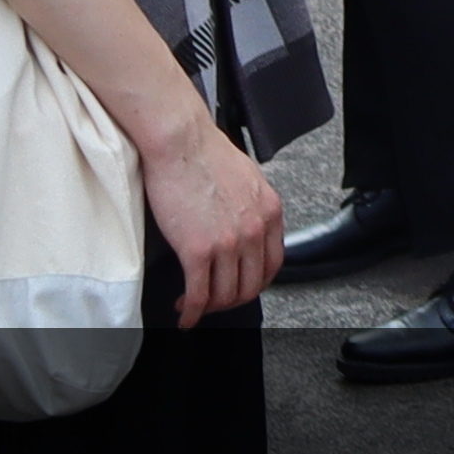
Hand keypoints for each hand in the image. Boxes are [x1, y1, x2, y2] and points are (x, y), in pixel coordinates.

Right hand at [143, 120, 285, 321]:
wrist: (180, 140)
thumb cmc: (204, 153)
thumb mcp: (246, 180)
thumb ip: (251, 208)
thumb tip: (242, 228)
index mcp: (270, 212)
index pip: (273, 264)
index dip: (254, 283)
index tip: (238, 287)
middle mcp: (255, 230)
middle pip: (251, 286)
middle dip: (231, 301)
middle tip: (213, 301)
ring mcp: (229, 242)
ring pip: (226, 295)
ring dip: (209, 307)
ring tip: (192, 304)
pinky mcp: (198, 249)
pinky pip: (199, 295)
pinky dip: (191, 311)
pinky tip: (182, 312)